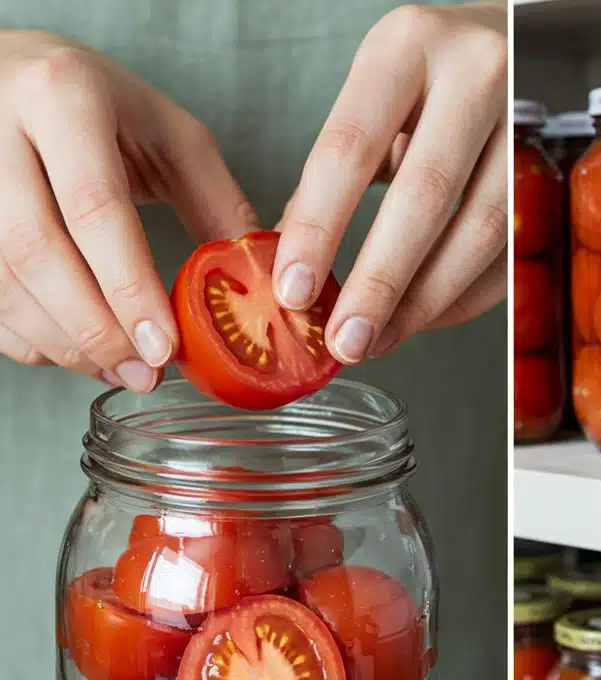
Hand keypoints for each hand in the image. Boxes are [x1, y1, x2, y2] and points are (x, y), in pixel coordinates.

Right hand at [0, 32, 258, 389]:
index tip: (164, 347)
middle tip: (146, 374)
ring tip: (122, 371)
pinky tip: (79, 353)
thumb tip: (264, 285)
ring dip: (64, 342)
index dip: (128, 288)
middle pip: (36, 251)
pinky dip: (30, 338)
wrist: (12, 74)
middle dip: (96, 329)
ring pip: (1, 280)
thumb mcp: (172, 135)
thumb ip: (218, 206)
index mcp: (64, 99)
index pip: (95, 208)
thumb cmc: (100, 105)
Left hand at [273, 3, 506, 363]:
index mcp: (408, 46)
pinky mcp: (551, 173)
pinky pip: (508, 253)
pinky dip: (463, 299)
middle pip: (424, 198)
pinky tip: (424, 319)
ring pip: (478, 233)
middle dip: (380, 282)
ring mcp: (524, 124)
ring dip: (425, 302)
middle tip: (347, 338)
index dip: (320, 227)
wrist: (515, 38)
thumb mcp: (375, 88)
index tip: (295, 287)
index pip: (351, 146)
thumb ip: (339, 164)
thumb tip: (299, 259)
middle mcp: (476, 75)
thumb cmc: (434, 70)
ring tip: (380, 338)